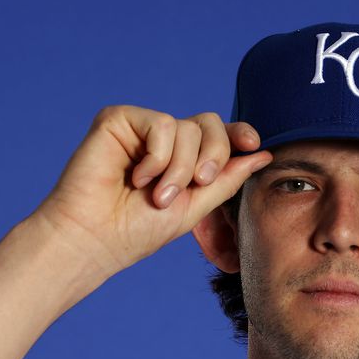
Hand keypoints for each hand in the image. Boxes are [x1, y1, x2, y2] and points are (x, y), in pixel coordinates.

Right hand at [30, 106, 271, 276]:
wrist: (96, 239)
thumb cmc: (137, 231)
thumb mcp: (194, 208)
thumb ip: (226, 180)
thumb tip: (262, 154)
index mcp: (182, 159)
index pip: (218, 134)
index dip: (238, 133)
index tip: (253, 143)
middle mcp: (162, 140)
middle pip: (209, 124)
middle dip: (213, 156)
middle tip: (197, 183)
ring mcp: (140, 128)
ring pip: (187, 127)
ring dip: (179, 168)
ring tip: (156, 195)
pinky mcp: (118, 119)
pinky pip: (161, 123)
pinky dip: (158, 156)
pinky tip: (137, 177)